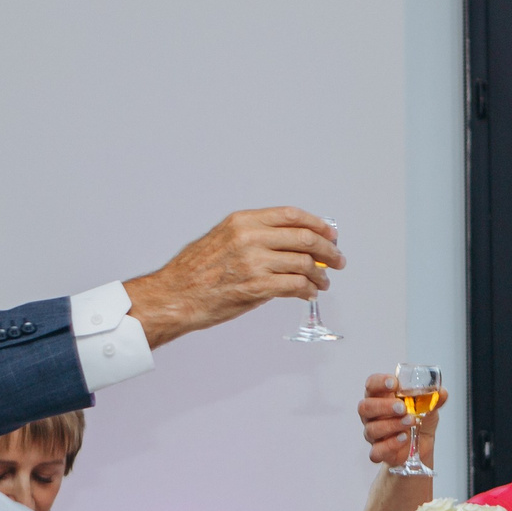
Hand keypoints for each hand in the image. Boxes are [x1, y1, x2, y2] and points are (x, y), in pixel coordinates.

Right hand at [123, 208, 342, 346]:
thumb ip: (254, 237)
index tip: (329, 233)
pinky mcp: (256, 287)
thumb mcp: (223, 239)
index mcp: (242, 221)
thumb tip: (289, 245)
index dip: (317, 223)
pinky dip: (308, 290)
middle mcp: (249, 237)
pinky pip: (295, 286)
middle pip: (304, 237)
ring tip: (323, 281)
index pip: (291, 215)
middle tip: (337, 259)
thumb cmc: (194, 272)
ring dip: (320, 274)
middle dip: (327, 250)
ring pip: (304, 263)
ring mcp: (254, 262)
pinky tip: (309, 293)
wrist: (174, 296)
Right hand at [359, 373, 445, 468]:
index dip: (379, 382)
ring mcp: (373, 434)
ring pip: (372, 429)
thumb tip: (441, 392)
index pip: (371, 385)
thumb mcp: (429, 406)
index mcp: (381, 397)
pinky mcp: (379, 452)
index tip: (394, 383)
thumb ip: (433, 398)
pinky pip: (376, 451)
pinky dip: (390, 444)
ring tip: (411, 422)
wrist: (422, 446)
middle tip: (402, 407)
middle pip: (365, 407)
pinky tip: (404, 438)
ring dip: (392, 424)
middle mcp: (372, 414)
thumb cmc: (419, 420)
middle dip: (384, 406)